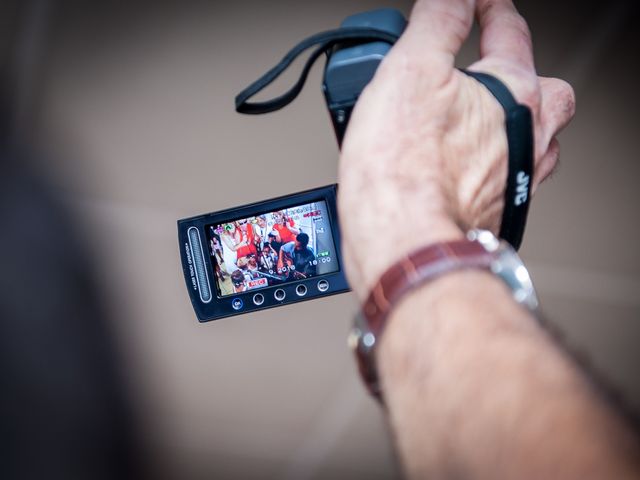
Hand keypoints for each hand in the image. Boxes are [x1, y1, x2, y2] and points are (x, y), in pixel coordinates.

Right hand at [338, 0, 574, 300]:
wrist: (403, 241)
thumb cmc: (405, 169)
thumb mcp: (411, 68)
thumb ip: (439, 20)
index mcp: (515, 95)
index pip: (510, 32)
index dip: (490, 8)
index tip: (479, 2)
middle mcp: (528, 139)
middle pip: (545, 93)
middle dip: (521, 74)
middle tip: (490, 70)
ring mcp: (515, 180)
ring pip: (533, 140)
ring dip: (511, 124)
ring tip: (477, 119)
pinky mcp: (495, 212)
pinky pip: (505, 176)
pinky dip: (489, 164)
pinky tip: (461, 166)